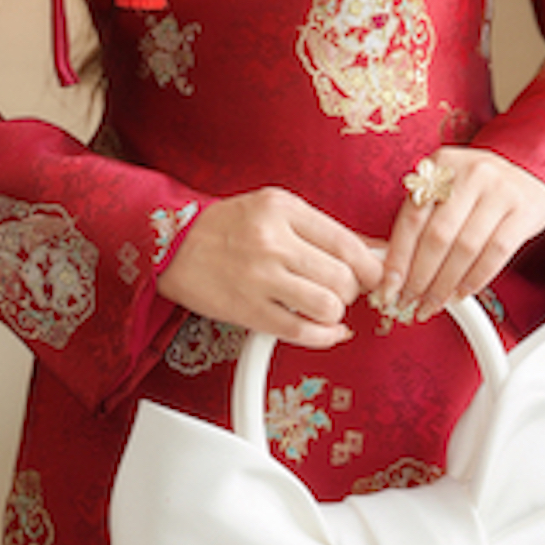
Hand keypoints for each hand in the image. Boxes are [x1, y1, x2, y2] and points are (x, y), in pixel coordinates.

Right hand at [157, 188, 382, 349]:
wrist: (171, 245)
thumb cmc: (226, 227)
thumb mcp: (273, 209)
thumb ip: (319, 228)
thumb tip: (370, 249)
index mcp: (282, 209)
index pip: (347, 243)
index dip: (369, 265)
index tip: (372, 274)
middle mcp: (272, 241)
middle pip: (342, 277)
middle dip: (352, 290)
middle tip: (341, 289)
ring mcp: (259, 278)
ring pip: (327, 305)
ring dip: (336, 312)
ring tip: (325, 306)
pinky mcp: (248, 310)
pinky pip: (301, 331)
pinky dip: (325, 336)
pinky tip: (327, 330)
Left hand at [376, 149, 544, 323]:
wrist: (527, 180)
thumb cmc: (477, 192)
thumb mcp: (447, 190)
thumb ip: (420, 219)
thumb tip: (391, 270)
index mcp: (442, 164)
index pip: (412, 217)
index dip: (398, 257)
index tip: (389, 287)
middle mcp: (472, 172)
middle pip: (438, 235)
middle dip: (420, 277)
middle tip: (410, 301)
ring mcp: (501, 190)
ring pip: (465, 248)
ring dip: (445, 284)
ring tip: (433, 303)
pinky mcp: (525, 211)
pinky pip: (495, 253)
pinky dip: (474, 279)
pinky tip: (461, 293)